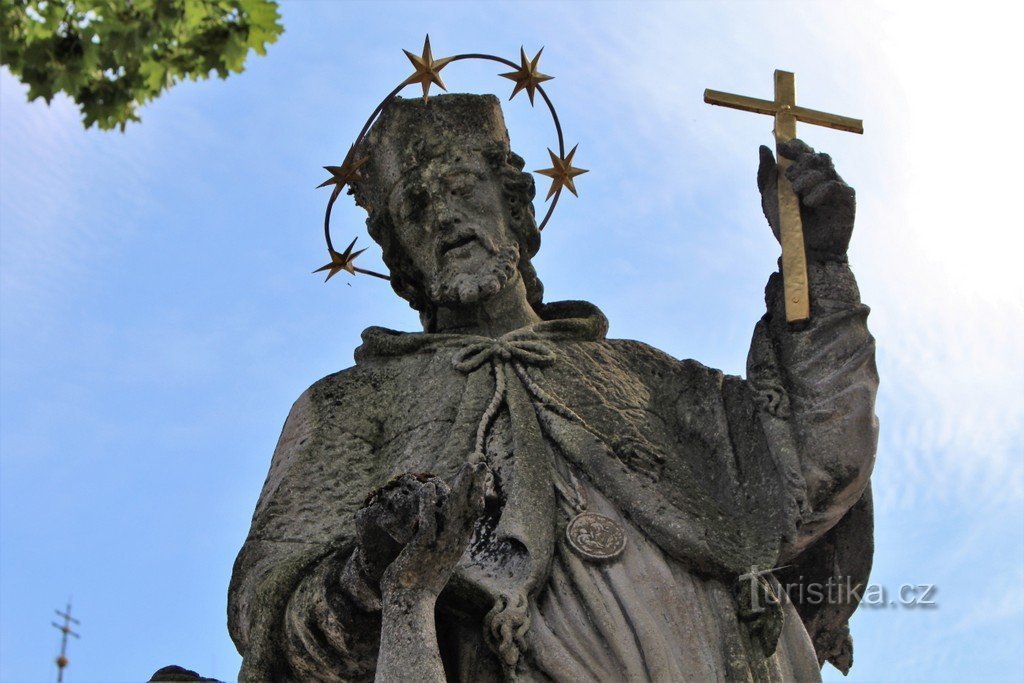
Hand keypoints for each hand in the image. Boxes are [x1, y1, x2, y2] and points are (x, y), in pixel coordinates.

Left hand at [354, 463, 486, 598]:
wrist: (409, 604)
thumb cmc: (420, 580)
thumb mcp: (436, 556)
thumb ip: (440, 538)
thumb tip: (437, 521)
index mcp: (457, 543)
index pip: (472, 512)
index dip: (477, 491)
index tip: (481, 473)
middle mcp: (453, 542)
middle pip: (469, 507)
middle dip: (475, 483)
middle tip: (480, 463)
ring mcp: (440, 544)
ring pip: (454, 510)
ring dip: (461, 486)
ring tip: (466, 467)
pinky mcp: (423, 547)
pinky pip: (429, 520)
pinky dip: (430, 502)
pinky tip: (430, 487)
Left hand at [757, 139, 855, 260]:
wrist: (803, 250)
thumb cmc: (788, 225)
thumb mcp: (770, 199)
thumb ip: (766, 175)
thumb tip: (763, 148)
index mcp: (805, 174)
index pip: (804, 151)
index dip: (795, 145)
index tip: (782, 147)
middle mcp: (822, 177)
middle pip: (815, 155)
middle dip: (800, 163)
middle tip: (789, 178)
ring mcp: (836, 186)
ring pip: (825, 167)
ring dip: (807, 177)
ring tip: (797, 193)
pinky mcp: (847, 199)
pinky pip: (835, 185)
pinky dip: (819, 191)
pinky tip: (810, 202)